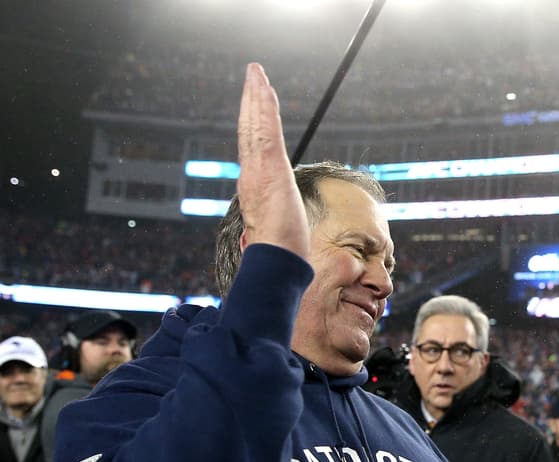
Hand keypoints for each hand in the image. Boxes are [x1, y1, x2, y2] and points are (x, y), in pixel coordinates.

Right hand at [236, 63, 308, 259]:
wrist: (274, 262)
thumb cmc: (279, 253)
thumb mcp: (278, 230)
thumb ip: (275, 222)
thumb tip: (279, 233)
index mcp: (254, 186)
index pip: (252, 148)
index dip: (252, 124)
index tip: (254, 104)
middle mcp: (251, 174)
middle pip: (249, 129)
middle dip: (251, 101)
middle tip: (253, 74)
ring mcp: (258, 171)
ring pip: (255, 125)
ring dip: (256, 96)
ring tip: (256, 72)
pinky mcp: (270, 169)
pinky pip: (266, 131)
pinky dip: (264, 108)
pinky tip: (265, 88)